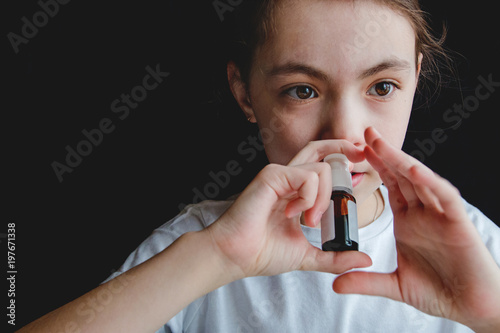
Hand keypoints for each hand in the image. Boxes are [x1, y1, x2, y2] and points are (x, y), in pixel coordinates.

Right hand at [205, 140, 370, 278]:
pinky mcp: (272, 176)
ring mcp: (279, 175)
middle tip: (360, 158)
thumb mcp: (308, 255)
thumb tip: (364, 260)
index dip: (340, 161)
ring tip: (309, 220)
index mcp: (294, 192)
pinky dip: (309, 198)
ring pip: (320, 169)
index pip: (320, 165)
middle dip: (343, 148)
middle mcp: (288, 179)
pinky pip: (307, 177)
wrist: (236, 257)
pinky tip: (294, 214)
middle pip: (319, 149)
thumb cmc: (262, 253)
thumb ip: (335, 257)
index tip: (360, 166)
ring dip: (323, 198)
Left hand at [333, 127, 499, 331]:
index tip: (355, 152)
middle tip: (365, 133)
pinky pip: (444, 196)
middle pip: (402, 176)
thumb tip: (335, 284)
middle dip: (385, 154)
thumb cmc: (439, 292)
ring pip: (420, 180)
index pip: (390, 186)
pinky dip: (430, 182)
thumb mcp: (395, 285)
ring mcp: (441, 215)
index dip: (375, 168)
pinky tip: (413, 170)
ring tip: (380, 144)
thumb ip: (365, 281)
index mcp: (409, 220)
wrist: (471, 308)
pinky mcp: (459, 222)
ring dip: (401, 161)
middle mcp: (424, 212)